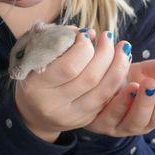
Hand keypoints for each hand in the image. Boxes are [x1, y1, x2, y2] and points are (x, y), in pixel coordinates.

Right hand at [14, 29, 131, 142]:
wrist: (32, 110)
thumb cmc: (33, 75)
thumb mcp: (35, 56)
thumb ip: (58, 42)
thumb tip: (90, 33)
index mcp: (36, 86)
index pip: (69, 67)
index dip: (83, 48)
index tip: (87, 34)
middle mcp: (53, 104)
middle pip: (90, 78)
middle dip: (105, 53)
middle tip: (108, 36)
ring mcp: (70, 116)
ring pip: (103, 91)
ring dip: (118, 66)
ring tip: (122, 48)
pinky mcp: (83, 120)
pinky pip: (106, 100)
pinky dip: (116, 80)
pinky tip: (120, 65)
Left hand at [85, 56, 154, 136]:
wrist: (91, 83)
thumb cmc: (119, 79)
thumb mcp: (141, 72)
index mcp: (150, 114)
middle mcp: (137, 124)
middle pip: (152, 118)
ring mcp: (118, 127)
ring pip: (133, 122)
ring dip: (141, 102)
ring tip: (142, 83)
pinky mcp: (99, 124)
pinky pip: (111, 117)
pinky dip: (120, 104)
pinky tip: (126, 88)